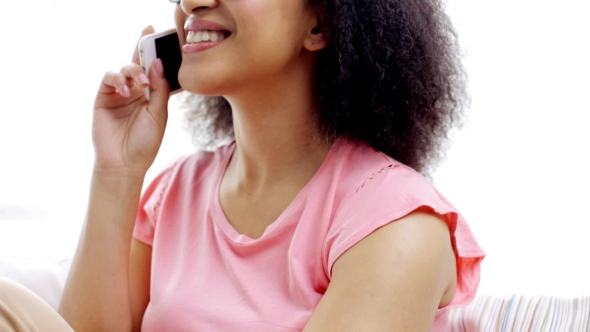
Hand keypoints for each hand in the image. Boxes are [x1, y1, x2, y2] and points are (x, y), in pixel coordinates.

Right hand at [92, 26, 170, 173]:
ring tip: (141, 83)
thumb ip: (159, 88)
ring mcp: (119, 93)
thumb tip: (158, 63)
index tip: (160, 35)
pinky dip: (118, 79)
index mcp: (151, 94)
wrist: (125, 163)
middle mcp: (135, 91)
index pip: (154, 69)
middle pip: (138, 63)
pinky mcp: (103, 97)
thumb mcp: (158, 114)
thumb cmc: (145, 142)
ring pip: (124, 69)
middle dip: (142, 47)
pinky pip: (109, 78)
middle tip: (149, 35)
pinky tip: (127, 91)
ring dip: (133, 71)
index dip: (156, 52)